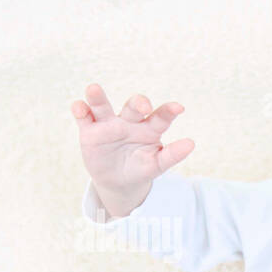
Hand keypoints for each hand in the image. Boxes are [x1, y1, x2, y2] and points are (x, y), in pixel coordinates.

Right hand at [71, 83, 193, 217]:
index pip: (160, 117)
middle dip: (137, 103)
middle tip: (143, 105)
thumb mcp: (157, 165)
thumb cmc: (141, 168)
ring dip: (97, 97)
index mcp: (149, 129)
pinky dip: (80, 110)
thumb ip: (172, 155)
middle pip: (132, 106)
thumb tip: (191, 144)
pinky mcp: (90, 130)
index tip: (178, 108)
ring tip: (94, 89)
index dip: (168, 111)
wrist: (119, 181)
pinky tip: (79, 107)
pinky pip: (84, 117)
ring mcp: (108, 124)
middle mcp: (129, 121)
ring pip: (102, 106)